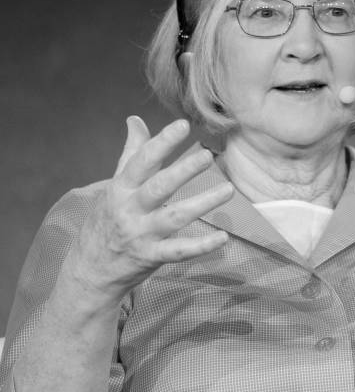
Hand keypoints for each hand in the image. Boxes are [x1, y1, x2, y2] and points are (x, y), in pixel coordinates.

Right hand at [65, 116, 232, 302]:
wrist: (89, 271)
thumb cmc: (106, 221)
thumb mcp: (115, 185)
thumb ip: (130, 152)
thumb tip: (135, 119)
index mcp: (122, 188)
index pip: (142, 161)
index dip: (162, 142)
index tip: (183, 125)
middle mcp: (131, 210)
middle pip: (159, 187)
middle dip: (183, 171)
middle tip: (208, 156)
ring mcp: (142, 235)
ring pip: (174, 217)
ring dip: (202, 203)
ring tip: (228, 190)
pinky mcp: (152, 258)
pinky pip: (179, 252)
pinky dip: (201, 246)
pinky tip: (223, 237)